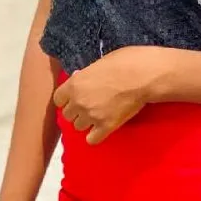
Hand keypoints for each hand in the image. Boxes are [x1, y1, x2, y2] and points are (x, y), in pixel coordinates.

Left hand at [53, 45, 168, 144]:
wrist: (143, 75)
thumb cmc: (124, 61)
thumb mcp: (100, 62)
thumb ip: (86, 74)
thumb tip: (79, 78)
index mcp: (75, 83)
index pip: (57, 99)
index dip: (66, 98)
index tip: (75, 96)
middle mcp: (79, 101)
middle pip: (67, 115)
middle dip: (76, 110)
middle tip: (89, 104)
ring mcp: (92, 116)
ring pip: (78, 127)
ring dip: (86, 122)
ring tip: (97, 114)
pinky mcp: (106, 127)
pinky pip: (92, 139)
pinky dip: (95, 135)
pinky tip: (102, 127)